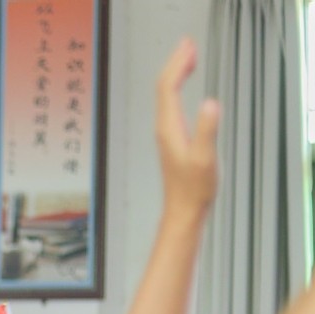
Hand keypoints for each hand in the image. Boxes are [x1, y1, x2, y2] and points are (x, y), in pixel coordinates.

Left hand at [155, 38, 219, 213]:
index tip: (189, 48)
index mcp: (169, 128)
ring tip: (189, 56)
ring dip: (176, 73)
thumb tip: (210, 103)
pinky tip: (185, 84)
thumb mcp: (205, 158)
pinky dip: (177, 87)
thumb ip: (207, 130)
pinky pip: (171, 104)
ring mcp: (166, 132)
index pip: (168, 88)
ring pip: (166, 95)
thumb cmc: (194, 188)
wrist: (183, 209)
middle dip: (175, 63)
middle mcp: (164, 127)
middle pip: (164, 88)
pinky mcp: (172, 137)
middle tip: (188, 44)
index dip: (176, 65)